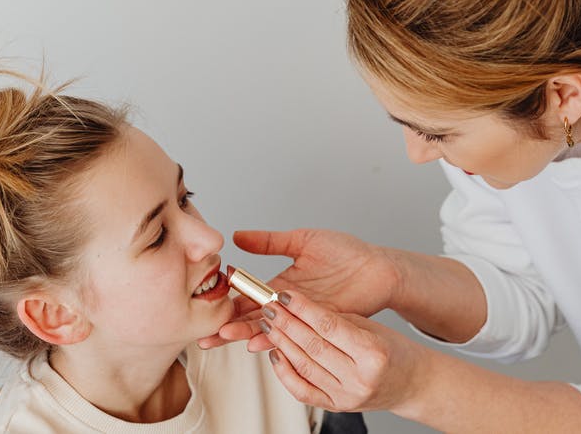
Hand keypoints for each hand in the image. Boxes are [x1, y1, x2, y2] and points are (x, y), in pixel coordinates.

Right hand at [197, 229, 400, 348]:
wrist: (377, 267)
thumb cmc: (345, 253)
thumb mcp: (302, 241)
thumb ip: (270, 242)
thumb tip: (237, 236)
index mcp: (280, 286)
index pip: (246, 298)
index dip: (225, 303)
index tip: (203, 307)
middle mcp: (288, 306)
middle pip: (250, 319)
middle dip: (227, 327)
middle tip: (204, 335)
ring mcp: (302, 318)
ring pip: (267, 329)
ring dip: (244, 334)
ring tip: (223, 336)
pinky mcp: (318, 326)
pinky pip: (293, 335)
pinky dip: (274, 340)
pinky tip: (257, 343)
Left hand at [258, 290, 429, 413]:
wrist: (412, 384)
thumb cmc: (395, 352)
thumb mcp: (372, 328)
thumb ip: (338, 321)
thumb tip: (300, 309)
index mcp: (374, 354)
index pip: (329, 327)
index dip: (303, 309)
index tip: (286, 296)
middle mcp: (360, 379)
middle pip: (312, 347)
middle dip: (286, 324)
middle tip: (269, 307)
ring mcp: (347, 397)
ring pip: (303, 368)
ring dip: (281, 343)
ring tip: (269, 326)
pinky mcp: (336, 407)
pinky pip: (302, 391)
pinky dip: (284, 372)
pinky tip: (276, 353)